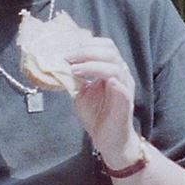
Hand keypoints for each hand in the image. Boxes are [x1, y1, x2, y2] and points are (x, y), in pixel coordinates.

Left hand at [51, 12, 138, 159]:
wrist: (109, 140)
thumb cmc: (97, 116)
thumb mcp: (80, 93)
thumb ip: (74, 79)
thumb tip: (59, 66)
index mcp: (112, 69)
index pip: (104, 46)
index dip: (85, 44)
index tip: (65, 49)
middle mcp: (121, 74)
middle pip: (109, 50)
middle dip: (85, 50)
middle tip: (66, 56)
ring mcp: (125, 86)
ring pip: (114, 64)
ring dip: (90, 62)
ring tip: (73, 68)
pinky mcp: (125, 100)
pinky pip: (118, 84)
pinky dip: (102, 76)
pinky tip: (88, 78)